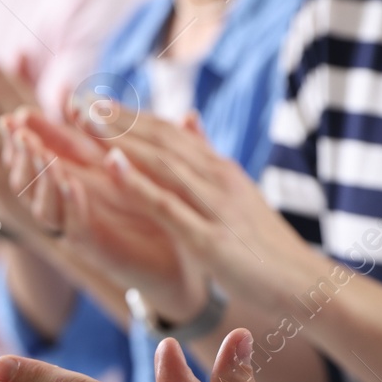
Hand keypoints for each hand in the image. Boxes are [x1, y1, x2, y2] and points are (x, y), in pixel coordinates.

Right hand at [0, 107, 209, 320]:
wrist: (188, 255)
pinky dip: (70, 204)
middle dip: (20, 153)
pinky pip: (74, 227)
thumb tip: (92, 98)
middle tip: (13, 127)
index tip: (15, 114)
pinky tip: (70, 183)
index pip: (40, 156)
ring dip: (40, 176)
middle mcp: (71, 206)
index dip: (25, 138)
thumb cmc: (161, 209)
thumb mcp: (134, 163)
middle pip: (28, 180)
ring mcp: (82, 227)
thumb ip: (115, 133)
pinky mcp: (99, 249)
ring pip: (43, 205)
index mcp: (79, 181)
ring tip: (39, 151)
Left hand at [101, 105, 325, 315]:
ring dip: (121, 138)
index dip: (132, 116)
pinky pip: (167, 204)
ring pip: (161, 163)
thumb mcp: (238, 196)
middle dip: (118, 119)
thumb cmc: (268, 246)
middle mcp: (217, 179)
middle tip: (77, 98)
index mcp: (220, 171)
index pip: (170, 134)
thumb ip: (209, 161)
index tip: (95, 100)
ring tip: (86, 119)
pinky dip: (137, 182)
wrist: (305, 283)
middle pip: (161, 139)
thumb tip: (189, 121)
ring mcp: (214, 206)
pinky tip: (110, 164)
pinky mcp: (209, 238)